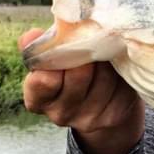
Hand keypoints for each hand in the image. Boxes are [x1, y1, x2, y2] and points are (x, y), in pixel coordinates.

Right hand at [18, 28, 143, 153]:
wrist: (101, 101)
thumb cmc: (71, 71)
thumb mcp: (52, 60)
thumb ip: (40, 47)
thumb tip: (32, 35)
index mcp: (37, 100)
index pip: (42, 81)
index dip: (54, 59)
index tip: (64, 44)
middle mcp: (60, 114)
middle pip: (77, 75)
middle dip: (85, 52)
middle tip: (90, 40)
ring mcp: (88, 119)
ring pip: (103, 78)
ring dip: (106, 59)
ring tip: (104, 51)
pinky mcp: (112, 117)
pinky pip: (120, 86)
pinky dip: (120, 71)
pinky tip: (116, 68)